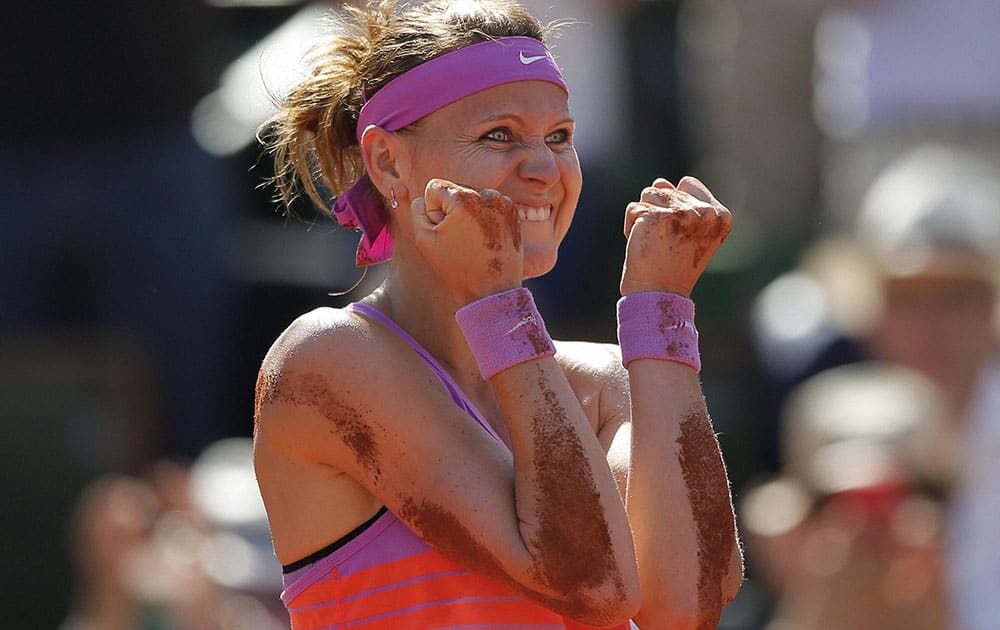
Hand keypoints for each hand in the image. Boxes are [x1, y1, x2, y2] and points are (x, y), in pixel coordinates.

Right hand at [411, 178, 523, 303]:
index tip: (443, 231)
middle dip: (451, 212)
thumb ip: (418, 210)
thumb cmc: (456, 267)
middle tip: (459, 240)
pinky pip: (488, 206)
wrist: (491, 291)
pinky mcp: (513, 212)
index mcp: (463, 197)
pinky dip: (484, 219)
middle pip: (455, 192)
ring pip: (472, 199)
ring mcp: (503, 202)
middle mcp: (486, 193)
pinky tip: (485, 240)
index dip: (433, 211)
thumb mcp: (424, 238)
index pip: (435, 188)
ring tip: (473, 241)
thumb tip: (426, 198)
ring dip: (468, 215)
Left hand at [620, 176, 730, 296]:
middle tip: (666, 243)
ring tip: (654, 242)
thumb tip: (660, 181)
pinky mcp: (655, 217)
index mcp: (721, 216)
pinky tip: (643, 246)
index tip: (679, 234)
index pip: (689, 184)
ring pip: (649, 194)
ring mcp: (680, 213)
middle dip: (659, 213)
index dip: (676, 206)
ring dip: (644, 218)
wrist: (659, 295)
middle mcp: (705, 212)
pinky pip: (633, 209)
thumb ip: (681, 203)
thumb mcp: (687, 232)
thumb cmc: (673, 267)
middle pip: (667, 190)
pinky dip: (631, 227)